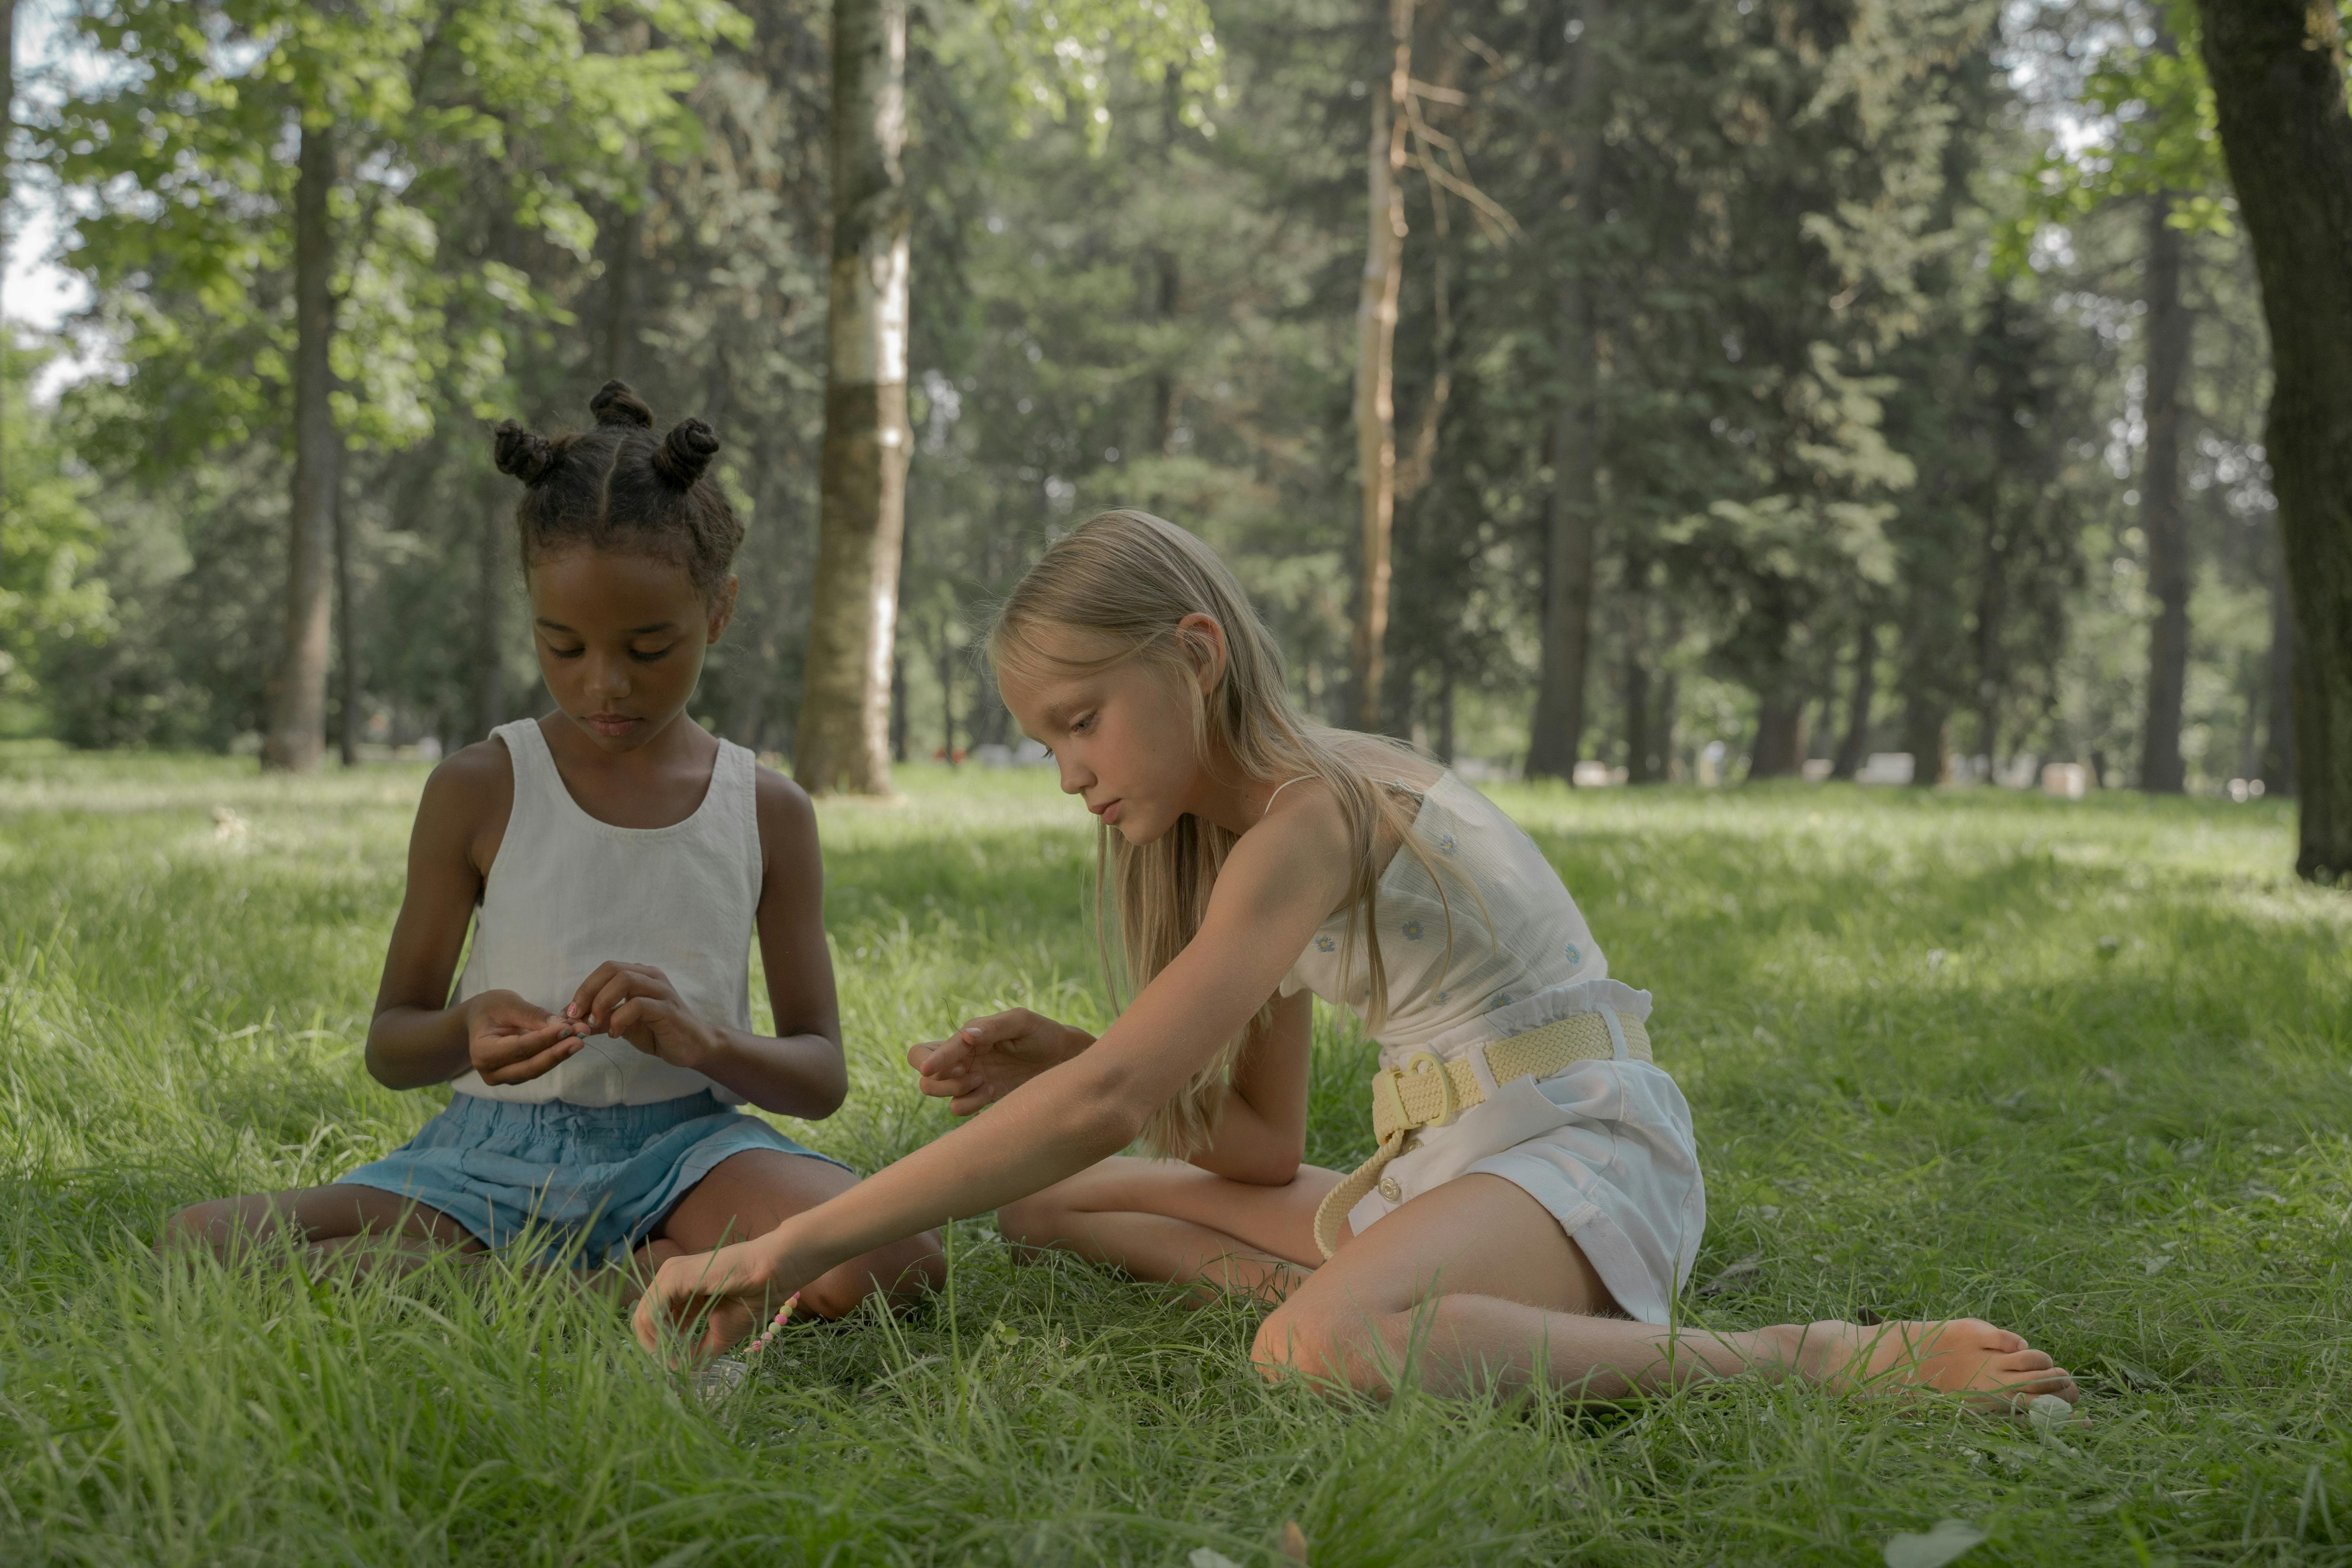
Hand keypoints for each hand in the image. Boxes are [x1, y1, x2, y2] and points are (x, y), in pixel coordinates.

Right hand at [466, 989, 585, 1084]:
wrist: (479, 1019)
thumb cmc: (491, 1008)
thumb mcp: (508, 1004)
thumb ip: (533, 1015)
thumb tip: (563, 1026)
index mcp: (482, 1052)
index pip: (519, 1048)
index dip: (545, 1040)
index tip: (568, 1028)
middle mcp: (491, 1071)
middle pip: (529, 1066)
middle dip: (557, 1053)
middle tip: (581, 1038)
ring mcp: (504, 1077)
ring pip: (536, 1069)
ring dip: (560, 1054)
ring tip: (581, 1037)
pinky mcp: (517, 1076)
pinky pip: (538, 1067)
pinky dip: (555, 1054)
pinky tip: (571, 1041)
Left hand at [565, 961, 719, 1071]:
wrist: (692, 1047)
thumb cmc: (657, 1032)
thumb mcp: (622, 1024)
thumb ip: (600, 1018)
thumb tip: (569, 1020)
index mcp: (641, 975)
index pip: (606, 969)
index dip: (584, 988)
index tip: (570, 1012)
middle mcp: (651, 977)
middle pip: (612, 969)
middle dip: (588, 992)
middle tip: (576, 1016)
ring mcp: (661, 991)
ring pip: (625, 981)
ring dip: (602, 1002)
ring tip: (595, 1024)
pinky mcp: (668, 1010)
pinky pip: (638, 1005)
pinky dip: (619, 1019)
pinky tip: (615, 1034)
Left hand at [632, 1236, 801, 1365]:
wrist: (772, 1274)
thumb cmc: (751, 1297)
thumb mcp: (720, 1332)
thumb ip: (699, 1350)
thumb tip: (683, 1371)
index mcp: (679, 1291)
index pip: (652, 1322)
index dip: (660, 1348)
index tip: (677, 1368)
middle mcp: (670, 1280)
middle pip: (643, 1321)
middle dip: (655, 1349)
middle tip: (673, 1367)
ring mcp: (670, 1275)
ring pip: (643, 1317)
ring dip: (657, 1344)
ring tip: (678, 1359)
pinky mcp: (675, 1276)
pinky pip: (652, 1311)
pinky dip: (660, 1334)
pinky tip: (678, 1346)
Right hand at [906, 1008, 1091, 1115]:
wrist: (1063, 1059)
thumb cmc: (1041, 1033)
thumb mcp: (1021, 1022)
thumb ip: (992, 1028)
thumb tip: (965, 1037)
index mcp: (964, 1038)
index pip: (924, 1052)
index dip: (931, 1062)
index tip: (947, 1069)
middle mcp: (961, 1060)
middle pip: (924, 1078)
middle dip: (941, 1082)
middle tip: (970, 1075)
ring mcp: (970, 1080)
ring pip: (937, 1094)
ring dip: (956, 1092)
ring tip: (984, 1082)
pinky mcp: (982, 1097)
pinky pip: (959, 1108)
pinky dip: (969, 1104)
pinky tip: (991, 1093)